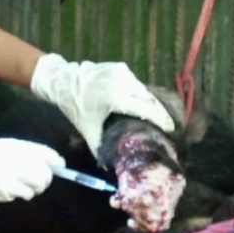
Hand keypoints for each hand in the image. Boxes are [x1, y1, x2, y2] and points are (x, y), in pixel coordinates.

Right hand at [0, 138, 65, 206]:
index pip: (46, 154)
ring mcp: (13, 174)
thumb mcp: (4, 146)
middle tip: (40, 180)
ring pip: (39, 185)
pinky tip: (17, 190)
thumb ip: (27, 151)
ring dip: (37, 187)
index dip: (56, 162)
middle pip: (46, 173)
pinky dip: (25, 193)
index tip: (59, 166)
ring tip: (28, 186)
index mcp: (16, 145)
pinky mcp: (7, 188)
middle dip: (46, 178)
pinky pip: (26, 194)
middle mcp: (17, 158)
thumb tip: (51, 161)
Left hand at [29, 54, 175, 156]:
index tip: (170, 128)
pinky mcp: (120, 67)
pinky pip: (135, 82)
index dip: (161, 119)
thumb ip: (99, 146)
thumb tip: (106, 165)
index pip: (147, 109)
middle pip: (149, 99)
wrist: (63, 79)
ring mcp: (123, 72)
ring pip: (143, 90)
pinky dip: (139, 92)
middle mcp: (124, 82)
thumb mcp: (87, 128)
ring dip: (149, 102)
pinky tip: (141, 102)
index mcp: (117, 98)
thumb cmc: (75, 105)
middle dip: (158, 111)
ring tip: (155, 115)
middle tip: (166, 124)